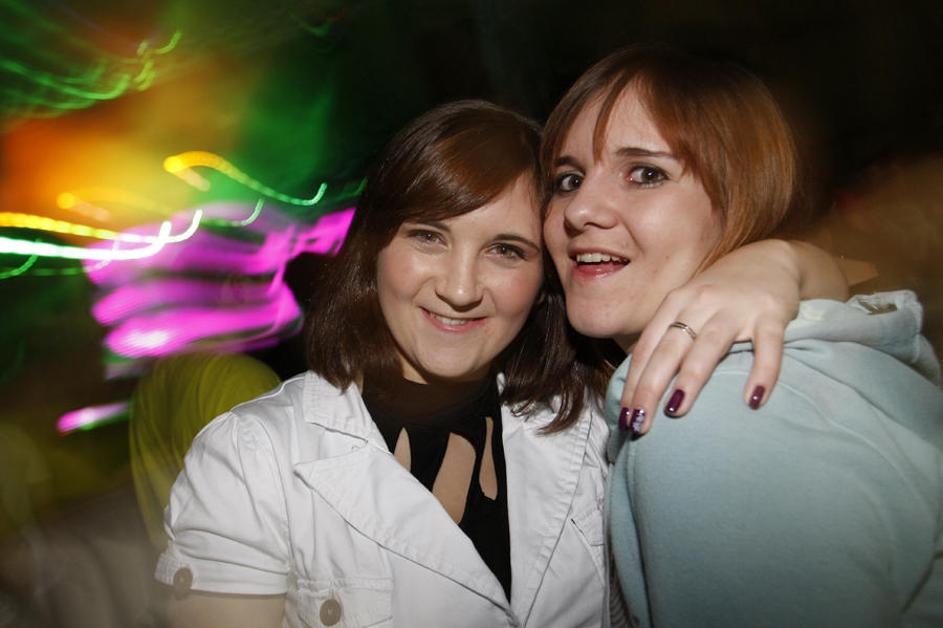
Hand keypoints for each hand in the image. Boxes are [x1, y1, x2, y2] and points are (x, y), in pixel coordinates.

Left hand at [622, 239, 845, 435]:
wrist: (770, 260)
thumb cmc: (720, 296)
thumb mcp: (687, 308)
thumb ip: (668, 338)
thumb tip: (640, 387)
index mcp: (675, 303)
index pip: (647, 347)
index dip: (633, 382)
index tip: (625, 416)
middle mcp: (701, 303)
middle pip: (669, 349)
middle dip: (650, 387)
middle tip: (639, 423)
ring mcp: (736, 308)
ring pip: (709, 345)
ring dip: (690, 378)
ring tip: (676, 410)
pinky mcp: (771, 314)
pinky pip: (768, 345)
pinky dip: (763, 372)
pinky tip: (753, 400)